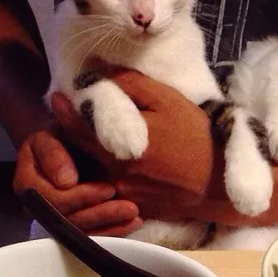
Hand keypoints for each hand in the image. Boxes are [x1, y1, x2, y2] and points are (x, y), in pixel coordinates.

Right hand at [12, 125, 141, 234]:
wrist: (68, 141)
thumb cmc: (60, 135)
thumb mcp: (52, 135)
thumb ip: (53, 153)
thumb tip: (66, 182)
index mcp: (28, 185)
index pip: (54, 199)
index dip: (81, 197)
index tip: (109, 189)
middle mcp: (40, 207)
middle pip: (70, 219)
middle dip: (101, 214)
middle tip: (130, 207)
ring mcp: (58, 219)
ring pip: (83, 231)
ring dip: (111, 225)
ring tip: (135, 216)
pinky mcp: (76, 225)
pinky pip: (93, 234)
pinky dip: (115, 230)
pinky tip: (133, 223)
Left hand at [50, 70, 227, 222]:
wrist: (220, 184)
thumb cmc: (196, 137)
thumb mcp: (166, 100)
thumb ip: (128, 83)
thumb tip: (96, 67)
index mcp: (119, 146)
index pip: (79, 126)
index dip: (65, 111)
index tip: (57, 97)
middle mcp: (115, 174)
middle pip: (82, 152)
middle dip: (72, 133)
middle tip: (67, 116)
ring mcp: (125, 195)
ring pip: (95, 173)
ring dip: (89, 156)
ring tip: (90, 139)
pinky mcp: (136, 209)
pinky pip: (113, 192)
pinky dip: (107, 178)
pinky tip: (115, 164)